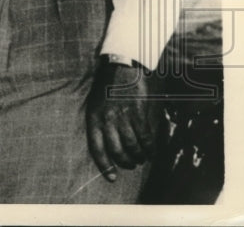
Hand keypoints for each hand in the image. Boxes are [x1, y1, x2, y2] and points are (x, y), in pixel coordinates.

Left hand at [86, 61, 154, 181]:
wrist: (120, 65)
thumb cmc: (106, 87)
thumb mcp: (95, 104)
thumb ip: (100, 123)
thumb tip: (108, 145)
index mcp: (93, 117)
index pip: (96, 148)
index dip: (104, 165)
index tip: (112, 177)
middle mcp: (106, 119)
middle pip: (116, 150)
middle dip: (125, 162)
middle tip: (130, 165)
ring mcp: (122, 116)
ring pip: (132, 146)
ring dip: (138, 156)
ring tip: (139, 159)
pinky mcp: (138, 113)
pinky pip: (145, 137)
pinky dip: (149, 147)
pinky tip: (150, 151)